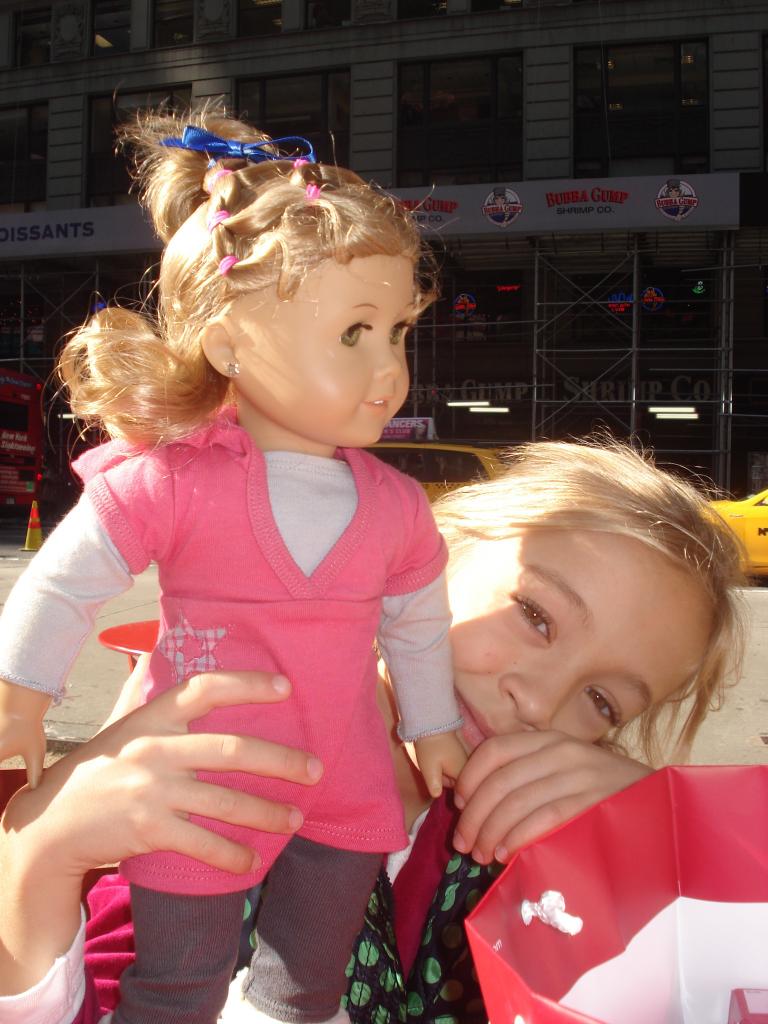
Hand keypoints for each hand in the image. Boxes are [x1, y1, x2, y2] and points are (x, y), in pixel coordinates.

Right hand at [0, 669, 322, 996]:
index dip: (247, 684)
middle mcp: (155, 748)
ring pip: (224, 801)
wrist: (52, 824)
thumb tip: (157, 653)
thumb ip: (147, 696)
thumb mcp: (122, 725)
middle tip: (315, 770)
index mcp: (153, 717)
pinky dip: (230, 854)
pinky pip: (201, 843)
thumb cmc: (99, 769)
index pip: (205, 689)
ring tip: (295, 820)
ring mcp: (152, 790)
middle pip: (230, 750)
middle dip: (280, 761)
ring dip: (266, 813)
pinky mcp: (148, 829)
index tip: (286, 688)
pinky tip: (252, 861)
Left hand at [413, 731, 467, 798]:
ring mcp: (467, 759)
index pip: (461, 795)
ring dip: (445, 774)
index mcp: (464, 773)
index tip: (437, 785)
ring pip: (457, 777)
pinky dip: (447, 766)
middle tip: (434, 770)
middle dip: (445, 782)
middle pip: (459, 786)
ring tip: (435, 762)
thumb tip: (438, 797)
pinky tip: (438, 758)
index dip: (449, 794)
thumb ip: (434, 786)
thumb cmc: (430, 748)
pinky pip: (456, 768)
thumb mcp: (429, 769)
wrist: (431, 723)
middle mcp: (470, 767)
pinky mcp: (462, 754)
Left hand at [452, 730, 651, 863]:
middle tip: (463, 845)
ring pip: (516, 802)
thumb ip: (528, 776)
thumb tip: (475, 805)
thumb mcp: (564, 770)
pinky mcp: (592, 802)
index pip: (494, 750)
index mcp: (548, 739)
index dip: (469, 778)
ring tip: (481, 855)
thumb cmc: (603, 792)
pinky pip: (542, 818)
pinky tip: (506, 854)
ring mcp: (578, 775)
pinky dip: (517, 838)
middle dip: (474, 817)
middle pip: (499, 781)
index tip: (458, 806)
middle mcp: (561, 751)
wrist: (661, 803)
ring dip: (490, 833)